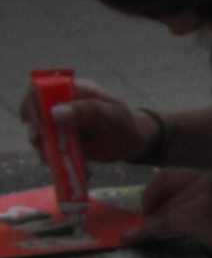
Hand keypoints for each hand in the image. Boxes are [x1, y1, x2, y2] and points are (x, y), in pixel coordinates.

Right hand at [19, 83, 158, 168]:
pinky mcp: (62, 142)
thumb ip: (87, 110)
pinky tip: (78, 168)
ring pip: (39, 135)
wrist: (135, 143)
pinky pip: (50, 151)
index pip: (40, 90)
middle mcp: (61, 106)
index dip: (31, 103)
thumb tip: (55, 112)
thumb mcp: (112, 114)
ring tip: (61, 160)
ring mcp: (60, 125)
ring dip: (45, 150)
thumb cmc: (125, 122)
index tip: (34, 122)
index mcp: (72, 91)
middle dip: (36, 132)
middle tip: (45, 146)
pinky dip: (57, 161)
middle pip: (34, 115)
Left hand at [135, 166, 211, 257]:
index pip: (169, 175)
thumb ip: (197, 204)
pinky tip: (133, 238)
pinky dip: (146, 232)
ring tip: (140, 236)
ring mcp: (204, 196)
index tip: (149, 212)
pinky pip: (163, 222)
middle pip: (162, 188)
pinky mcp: (199, 215)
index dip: (153, 192)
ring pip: (163, 208)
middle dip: (149, 207)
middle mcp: (208, 179)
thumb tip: (159, 215)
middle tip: (144, 226)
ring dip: (150, 224)